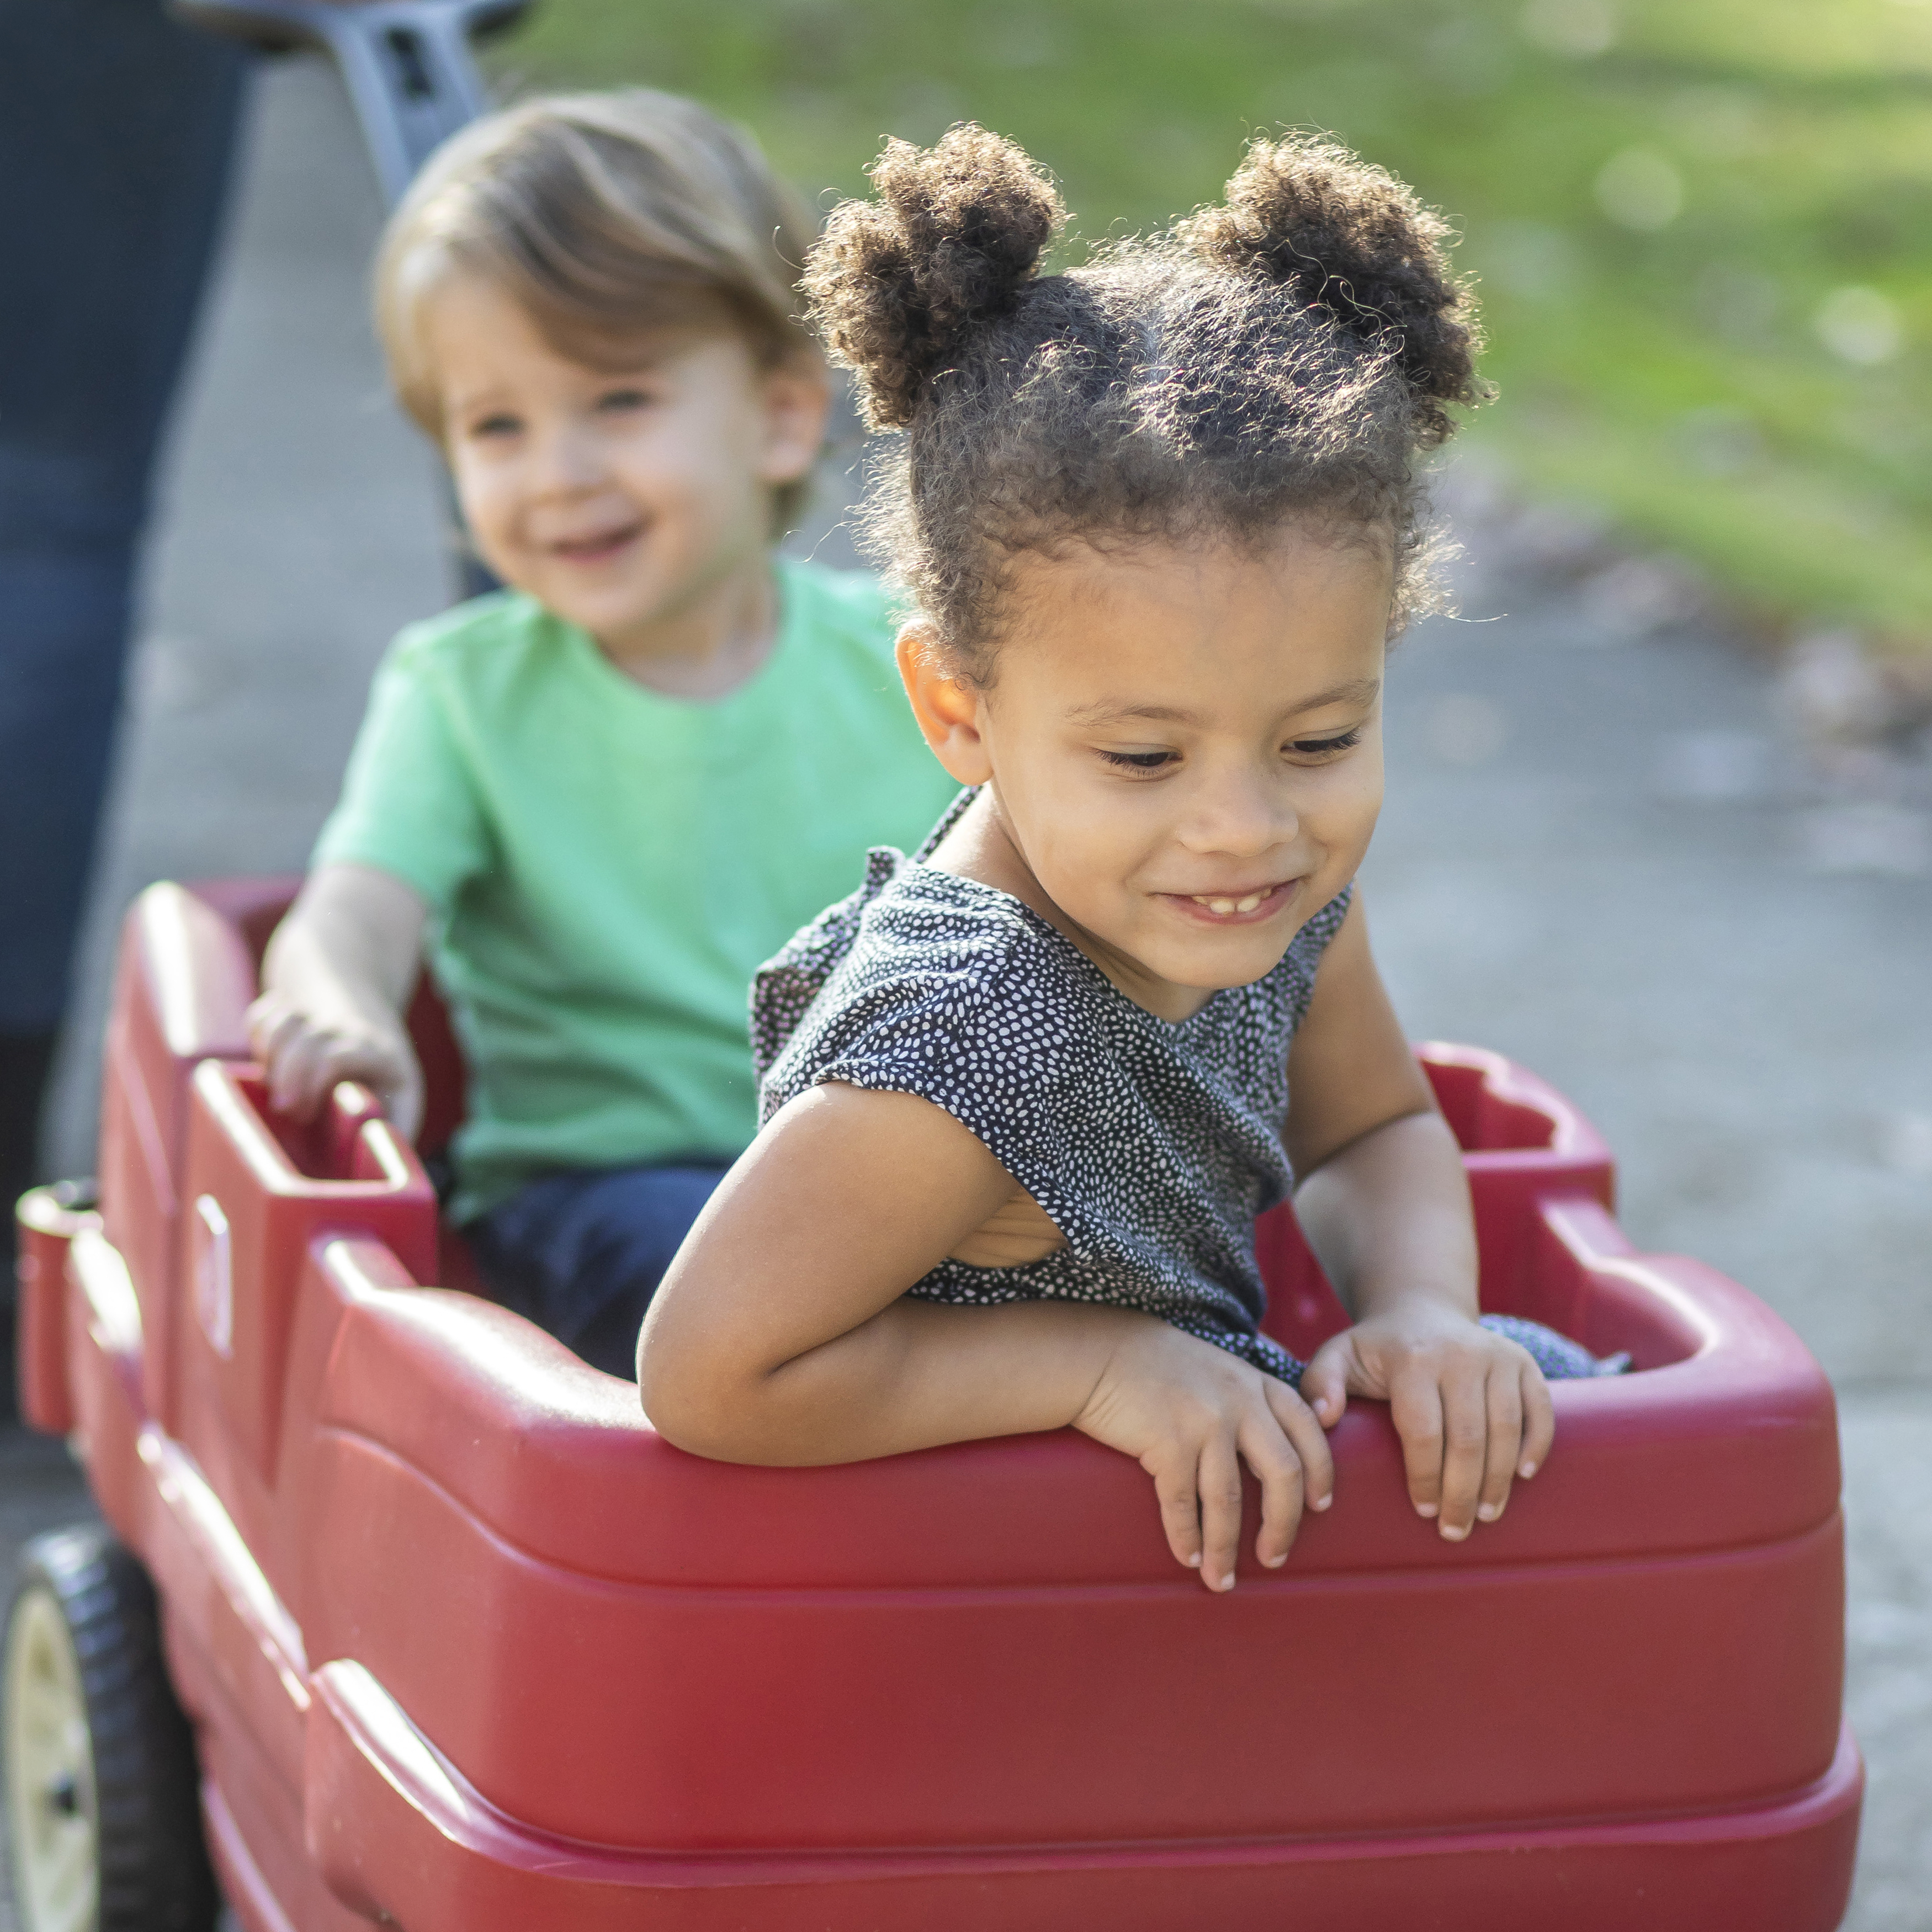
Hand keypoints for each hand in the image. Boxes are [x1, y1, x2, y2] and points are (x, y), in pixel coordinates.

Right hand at [246, 990, 422, 1139]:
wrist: (367, 1009)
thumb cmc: (383, 1073)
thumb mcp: (400, 1096)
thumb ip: (391, 1130)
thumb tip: (379, 1170)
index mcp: (379, 1053)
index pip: (339, 1056)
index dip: (314, 1082)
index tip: (303, 1113)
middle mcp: (348, 1028)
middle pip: (306, 1043)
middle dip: (287, 1076)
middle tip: (284, 1108)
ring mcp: (318, 1013)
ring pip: (282, 1024)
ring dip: (270, 1055)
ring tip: (275, 1083)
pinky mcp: (290, 1003)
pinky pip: (262, 1015)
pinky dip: (257, 1036)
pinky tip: (267, 1058)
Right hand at [1073, 1317, 1333, 1593]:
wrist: (1098, 1354)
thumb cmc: (1154, 1365)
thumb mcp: (1215, 1369)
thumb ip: (1246, 1397)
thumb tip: (1271, 1446)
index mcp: (1255, 1382)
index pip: (1307, 1431)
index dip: (1320, 1472)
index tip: (1320, 1506)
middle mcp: (1239, 1399)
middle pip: (1282, 1473)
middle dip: (1283, 1525)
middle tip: (1275, 1557)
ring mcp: (1204, 1420)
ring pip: (1229, 1499)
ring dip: (1226, 1547)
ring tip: (1222, 1579)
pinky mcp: (1167, 1440)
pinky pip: (1183, 1503)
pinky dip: (1187, 1537)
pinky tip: (1189, 1557)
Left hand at [1300, 1302, 1552, 1541]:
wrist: (1422, 1312)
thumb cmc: (1376, 1351)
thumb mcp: (1338, 1358)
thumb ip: (1320, 1384)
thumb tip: (1325, 1417)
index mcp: (1413, 1359)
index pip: (1423, 1432)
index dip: (1425, 1477)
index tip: (1423, 1511)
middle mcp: (1460, 1355)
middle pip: (1468, 1438)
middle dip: (1463, 1492)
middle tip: (1455, 1530)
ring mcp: (1497, 1356)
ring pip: (1506, 1430)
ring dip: (1498, 1480)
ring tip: (1485, 1514)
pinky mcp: (1523, 1363)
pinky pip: (1540, 1410)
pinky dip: (1536, 1444)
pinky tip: (1522, 1475)